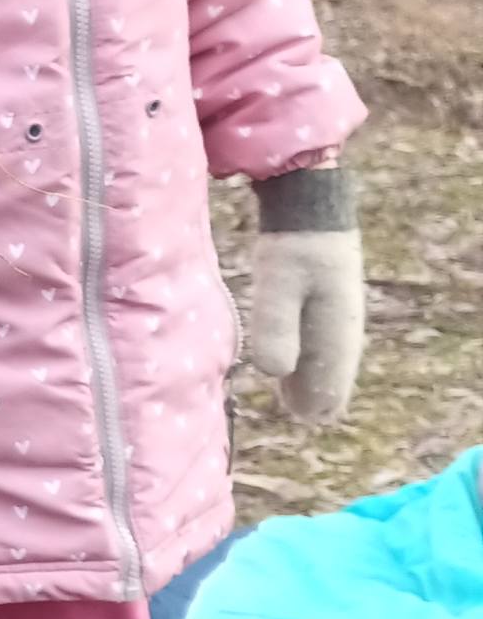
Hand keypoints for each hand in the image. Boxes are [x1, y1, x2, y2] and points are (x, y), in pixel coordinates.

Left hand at [246, 227, 365, 422]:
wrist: (309, 207)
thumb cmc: (291, 246)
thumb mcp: (278, 284)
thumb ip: (277, 325)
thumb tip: (276, 372)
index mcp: (337, 337)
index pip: (330, 395)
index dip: (307, 408)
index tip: (285, 411)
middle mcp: (344, 334)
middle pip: (330, 386)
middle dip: (305, 399)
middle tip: (281, 407)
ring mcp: (337, 322)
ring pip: (324, 369)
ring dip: (302, 383)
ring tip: (284, 397)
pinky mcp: (324, 310)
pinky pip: (319, 350)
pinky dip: (302, 364)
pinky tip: (285, 373)